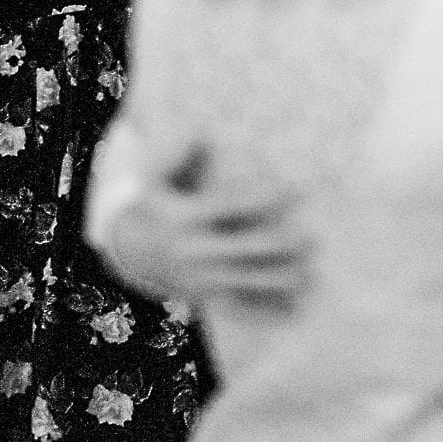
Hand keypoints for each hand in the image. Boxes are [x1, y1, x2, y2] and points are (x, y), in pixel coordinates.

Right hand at [101, 156, 309, 303]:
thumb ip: (179, 154)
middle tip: (314, 238)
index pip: (234, 204)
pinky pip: (239, 308)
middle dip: (282, 244)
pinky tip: (294, 311)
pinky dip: (266, 311)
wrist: (128, 252)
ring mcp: (201, 278)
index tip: (298, 188)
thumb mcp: (156, 177)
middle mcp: (195, 250)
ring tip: (312, 274)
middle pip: (248, 248)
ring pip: (248, 281)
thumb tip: (203, 130)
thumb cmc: (153, 204)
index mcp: (185, 217)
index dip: (268, 195)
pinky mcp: (205, 297)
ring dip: (282, 279)